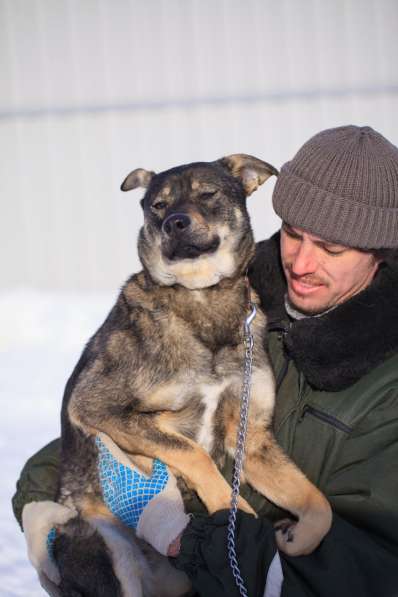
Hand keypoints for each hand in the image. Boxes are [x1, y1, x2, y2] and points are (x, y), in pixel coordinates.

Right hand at [22, 500, 76, 595]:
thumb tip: (75, 516)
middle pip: (43, 576)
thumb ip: (64, 514)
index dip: (50, 569)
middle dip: (55, 589)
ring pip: (45, 580)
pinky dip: (55, 587)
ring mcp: (38, 561)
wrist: (32, 513)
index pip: (43, 559)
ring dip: (56, 591)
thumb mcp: (53, 510)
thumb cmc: (45, 512)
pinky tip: (68, 593)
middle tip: (72, 596)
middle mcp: (35, 556)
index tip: (59, 579)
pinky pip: (46, 578)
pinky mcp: (42, 562)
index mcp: (37, 544)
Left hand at [96, 432, 189, 554]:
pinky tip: (106, 481)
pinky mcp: (118, 510)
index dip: (107, 447)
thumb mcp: (164, 478)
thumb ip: (157, 467)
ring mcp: (117, 499)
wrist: (161, 526)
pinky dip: (106, 483)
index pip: (114, 457)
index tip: (101, 438)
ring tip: (103, 461)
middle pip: (108, 467)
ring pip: (106, 480)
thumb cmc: (165, 499)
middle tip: (101, 446)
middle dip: (104, 456)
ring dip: (104, 469)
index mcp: (129, 476)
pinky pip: (108, 492)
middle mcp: (119, 487)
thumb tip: (155, 460)